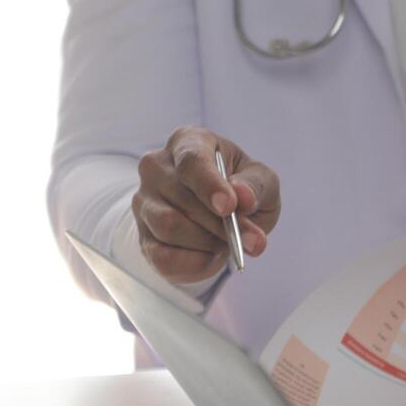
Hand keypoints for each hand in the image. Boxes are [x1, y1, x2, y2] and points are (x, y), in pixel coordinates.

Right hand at [133, 126, 281, 283]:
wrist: (222, 219)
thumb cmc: (242, 189)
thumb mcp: (262, 182)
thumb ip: (256, 186)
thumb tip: (243, 197)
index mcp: (187, 142)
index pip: (191, 161)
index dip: (210, 186)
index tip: (229, 207)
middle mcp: (156, 167)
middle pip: (182, 200)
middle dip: (222, 225)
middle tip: (254, 241)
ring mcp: (144, 201)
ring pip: (169, 227)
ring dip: (208, 242)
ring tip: (228, 241)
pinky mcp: (143, 236)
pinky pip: (164, 257)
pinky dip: (195, 263)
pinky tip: (211, 255)